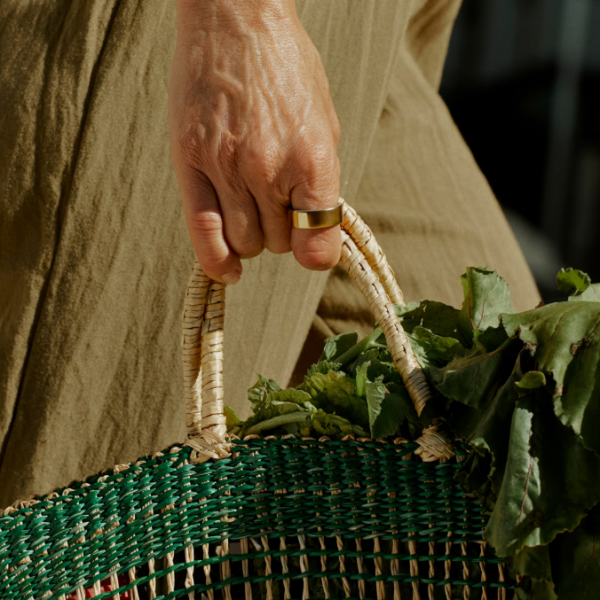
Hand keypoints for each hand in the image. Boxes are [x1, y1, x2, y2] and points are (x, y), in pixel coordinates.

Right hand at [169, 0, 340, 283]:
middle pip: (277, 243)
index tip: (310, 242)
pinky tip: (227, 270)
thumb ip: (322, 181)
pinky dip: (216, 260)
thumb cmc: (287, 70)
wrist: (236, 19)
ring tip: (251, 207)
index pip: (318, 243)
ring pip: (244, 242)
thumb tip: (316, 229)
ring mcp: (226, 166)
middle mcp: (269, 169)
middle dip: (280, 232)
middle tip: (276, 203)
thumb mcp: (325, 122)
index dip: (316, 250)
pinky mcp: (191, 161)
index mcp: (313, 159)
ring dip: (251, 236)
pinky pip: (203, 231)